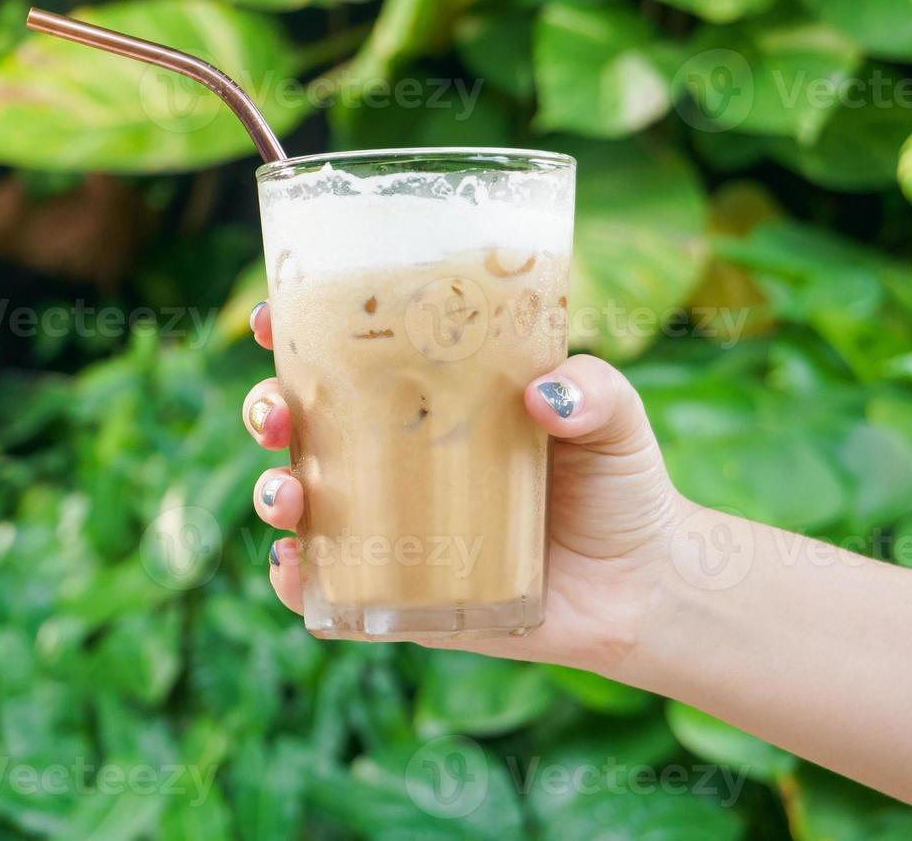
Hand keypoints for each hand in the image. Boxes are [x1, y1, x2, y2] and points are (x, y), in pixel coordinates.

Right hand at [242, 301, 683, 672]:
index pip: (347, 357)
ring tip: (287, 497)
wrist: (643, 587)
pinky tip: (295, 566)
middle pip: (302, 426)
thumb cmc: (620, 485)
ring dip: (272, 494)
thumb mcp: (613, 418)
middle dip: (268, 411)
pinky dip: (298, 580)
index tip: (269, 318)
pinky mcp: (399, 595)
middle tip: (277, 414)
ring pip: (301, 504)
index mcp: (429, 402)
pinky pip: (329, 590)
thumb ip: (592, 391)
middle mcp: (396, 460)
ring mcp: (391, 528)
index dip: (295, 333)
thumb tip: (544, 395)